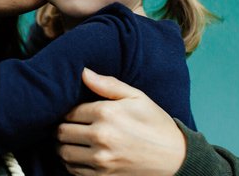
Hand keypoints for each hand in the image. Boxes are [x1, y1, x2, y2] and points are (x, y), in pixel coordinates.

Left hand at [57, 68, 185, 175]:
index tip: (75, 113)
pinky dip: (71, 163)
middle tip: (69, 126)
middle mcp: (101, 137)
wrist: (176, 159)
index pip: (69, 112)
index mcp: (107, 113)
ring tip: (72, 141)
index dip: (69, 111)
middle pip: (62, 132)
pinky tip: (80, 155)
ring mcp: (101, 160)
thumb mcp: (137, 97)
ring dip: (63, 146)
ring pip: (63, 152)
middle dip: (62, 127)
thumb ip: (108, 84)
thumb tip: (83, 72)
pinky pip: (74, 170)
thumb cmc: (155, 123)